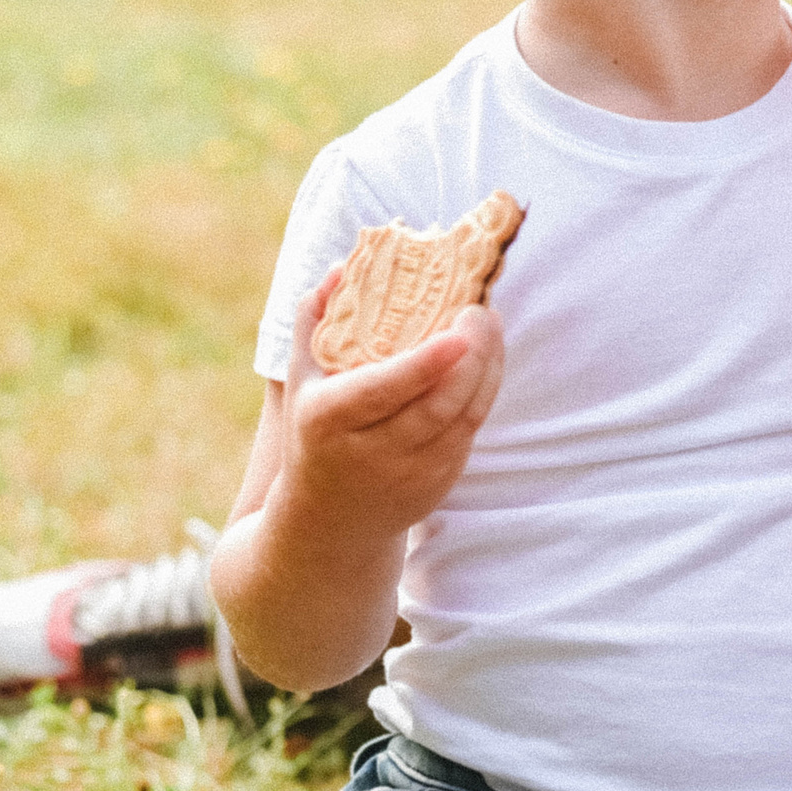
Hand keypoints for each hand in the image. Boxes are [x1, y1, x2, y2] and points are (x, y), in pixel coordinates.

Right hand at [274, 262, 505, 542]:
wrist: (328, 523)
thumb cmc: (314, 432)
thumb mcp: (300, 380)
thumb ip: (315, 321)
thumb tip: (341, 267)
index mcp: (329, 421)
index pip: (384, 391)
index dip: (425, 364)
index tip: (457, 332)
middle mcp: (371, 453)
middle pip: (437, 405)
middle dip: (471, 356)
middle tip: (482, 311)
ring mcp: (410, 473)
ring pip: (464, 418)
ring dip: (488, 368)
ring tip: (490, 323)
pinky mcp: (439, 482)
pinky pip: (471, 431)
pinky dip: (485, 390)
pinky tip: (488, 357)